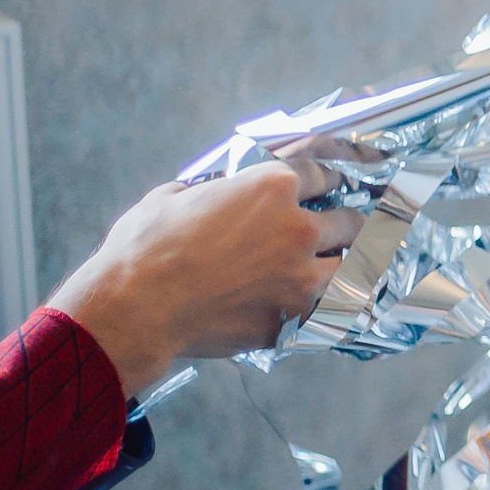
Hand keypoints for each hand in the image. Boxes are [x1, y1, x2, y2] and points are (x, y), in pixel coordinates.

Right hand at [47, 159, 367, 396]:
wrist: (133, 307)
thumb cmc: (144, 248)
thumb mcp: (176, 195)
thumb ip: (213, 188)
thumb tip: (218, 190)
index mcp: (272, 187)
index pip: (327, 172)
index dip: (337, 176)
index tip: (344, 183)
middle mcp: (297, 228)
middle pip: (352, 221)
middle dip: (352, 223)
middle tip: (354, 227)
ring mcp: (300, 277)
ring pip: (356, 267)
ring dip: (355, 265)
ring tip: (356, 266)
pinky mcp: (292, 318)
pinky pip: (333, 310)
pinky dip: (337, 306)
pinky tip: (340, 305)